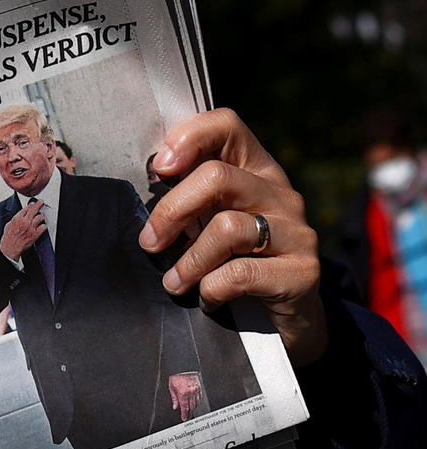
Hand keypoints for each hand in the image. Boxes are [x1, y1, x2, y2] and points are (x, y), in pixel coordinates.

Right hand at [0, 200, 47, 261]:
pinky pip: (43, 227)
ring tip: (40, 218)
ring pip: (40, 217)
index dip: (31, 204)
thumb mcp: (9, 225)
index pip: (27, 208)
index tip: (33, 203)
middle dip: (39, 204)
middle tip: (41, 202)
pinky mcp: (35, 234)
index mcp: (17, 218)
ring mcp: (31, 228)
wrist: (10, 248)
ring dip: (41, 217)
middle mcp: (25, 222)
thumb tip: (20, 215)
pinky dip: (44, 226)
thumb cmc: (8, 238)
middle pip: (34, 209)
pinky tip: (42, 226)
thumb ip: (15, 219)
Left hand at [139, 108, 325, 365]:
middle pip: (217, 178)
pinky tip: (208, 299)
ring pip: (227, 228)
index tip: (157, 170)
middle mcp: (280, 194)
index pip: (227, 126)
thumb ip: (189, 201)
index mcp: (256, 171)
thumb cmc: (236, 265)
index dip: (188, 138)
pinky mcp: (304, 272)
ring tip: (173, 283)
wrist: (287, 323)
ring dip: (188, 261)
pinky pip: (242, 273)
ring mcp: (297, 231)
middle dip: (171, 211)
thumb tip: (144, 187)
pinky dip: (213, 288)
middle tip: (149, 243)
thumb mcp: (210, 225)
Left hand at [168, 372, 202, 421]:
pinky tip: (196, 403)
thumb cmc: (176, 376)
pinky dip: (198, 401)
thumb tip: (175, 407)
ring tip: (191, 411)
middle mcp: (190, 393)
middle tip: (188, 416)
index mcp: (182, 394)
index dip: (184, 414)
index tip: (184, 418)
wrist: (183, 367)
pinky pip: (200, 397)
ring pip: (196, 403)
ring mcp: (196, 390)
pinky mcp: (199, 387)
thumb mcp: (171, 388)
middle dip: (190, 413)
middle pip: (191, 407)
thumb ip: (174, 399)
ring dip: (194, 408)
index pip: (184, 408)